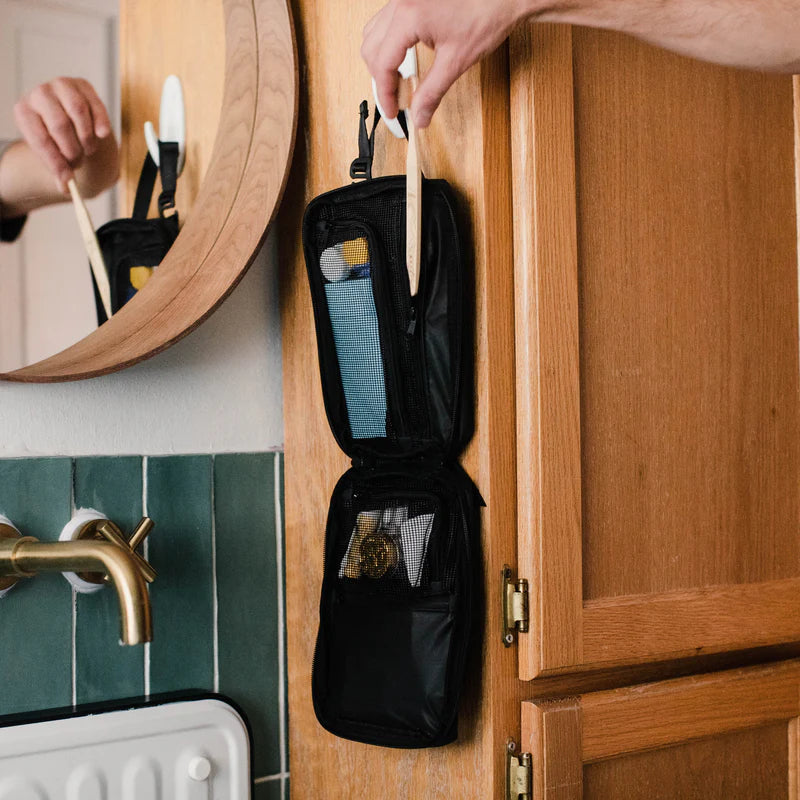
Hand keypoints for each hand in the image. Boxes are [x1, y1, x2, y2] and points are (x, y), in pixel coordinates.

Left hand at [13, 77, 118, 195]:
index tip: (68, 179)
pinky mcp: (82, 85)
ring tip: (88, 150)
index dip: (56, 162)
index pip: (40, 139)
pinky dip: (101, 122)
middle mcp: (38, 94)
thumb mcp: (51, 155)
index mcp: (23, 112)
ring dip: (87, 138)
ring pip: (78, 112)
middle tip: (78, 163)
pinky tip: (102, 135)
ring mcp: (60, 85)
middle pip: (60, 125)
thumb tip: (67, 187)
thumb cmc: (57, 140)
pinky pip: (95, 105)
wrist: (67, 119)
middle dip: (72, 150)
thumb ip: (58, 171)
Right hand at [361, 0, 528, 127]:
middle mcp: (401, 2)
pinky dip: (390, 43)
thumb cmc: (487, 14)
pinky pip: (387, 21)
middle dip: (380, 78)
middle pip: (371, 48)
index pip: (382, 63)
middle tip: (396, 100)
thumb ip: (432, 92)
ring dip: (382, 60)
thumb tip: (419, 116)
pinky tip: (406, 56)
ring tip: (399, 80)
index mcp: (408, 16)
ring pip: (374, 33)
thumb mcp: (456, 61)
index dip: (385, 93)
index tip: (392, 112)